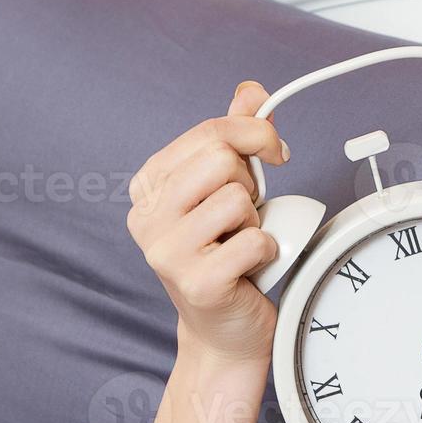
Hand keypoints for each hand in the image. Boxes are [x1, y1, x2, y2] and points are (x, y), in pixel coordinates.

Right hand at [125, 79, 290, 365]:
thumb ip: (235, 140)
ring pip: (237, 200)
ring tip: (241, 245)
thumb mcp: (229, 190)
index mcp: (149, 186)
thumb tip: (250, 91)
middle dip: (250, 185)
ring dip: (255, 223)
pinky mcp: (196, 283)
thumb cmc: (228, 257)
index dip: (254, 135)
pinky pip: (254, 241)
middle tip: (245, 217)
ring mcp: (166, 251)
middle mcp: (147, 216)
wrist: (226, 330)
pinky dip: (267, 253)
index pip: (210, 133)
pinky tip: (250, 269)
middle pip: (222, 160)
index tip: (274, 151)